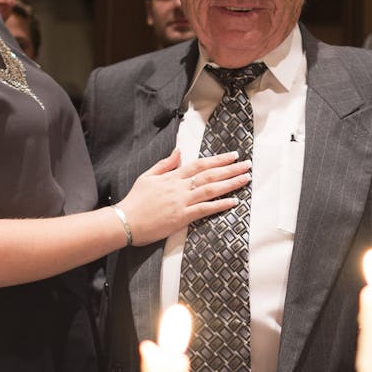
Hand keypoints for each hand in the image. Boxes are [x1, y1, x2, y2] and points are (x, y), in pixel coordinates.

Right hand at [116, 149, 250, 244]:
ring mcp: (181, 202)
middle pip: (209, 174)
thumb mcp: (147, 176)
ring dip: (230, 183)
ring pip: (210, 189)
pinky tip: (234, 201)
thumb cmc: (135, 201)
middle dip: (230, 168)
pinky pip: (205, 209)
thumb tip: (178, 151)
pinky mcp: (182, 217)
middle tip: (246, 164)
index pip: (199, 164)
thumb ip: (165, 164)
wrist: (125, 221)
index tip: (232, 156)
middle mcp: (179, 187)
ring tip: (245, 179)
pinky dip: (220, 205)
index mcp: (172, 177)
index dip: (218, 159)